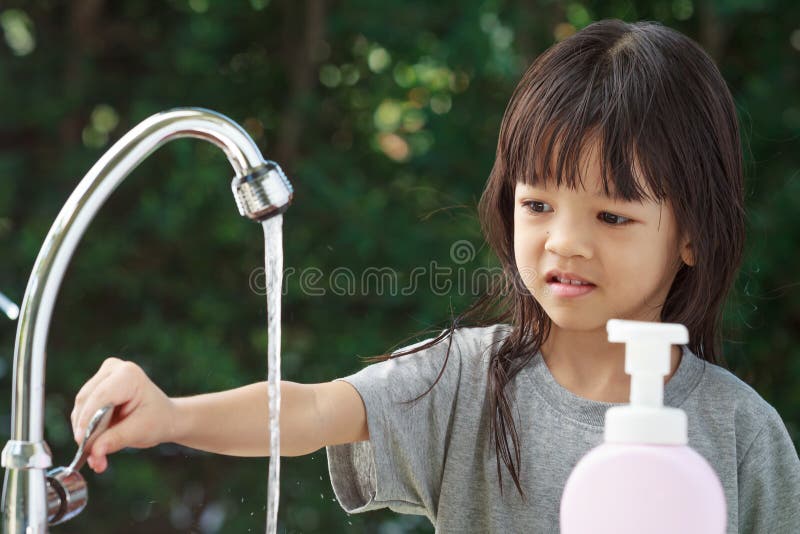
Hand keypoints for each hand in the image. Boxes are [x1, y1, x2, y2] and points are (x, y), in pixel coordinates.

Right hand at [71, 357, 177, 472]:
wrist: (163, 417)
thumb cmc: (157, 419)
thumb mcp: (140, 431)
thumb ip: (115, 440)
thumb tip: (94, 452)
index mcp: (128, 374)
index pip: (100, 396)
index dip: (88, 420)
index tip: (83, 444)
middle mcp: (112, 370)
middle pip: (86, 402)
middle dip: (86, 432)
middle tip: (93, 459)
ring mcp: (101, 377)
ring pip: (80, 408)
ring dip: (84, 435)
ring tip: (97, 458)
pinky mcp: (93, 389)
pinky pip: (81, 412)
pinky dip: (85, 431)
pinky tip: (95, 447)